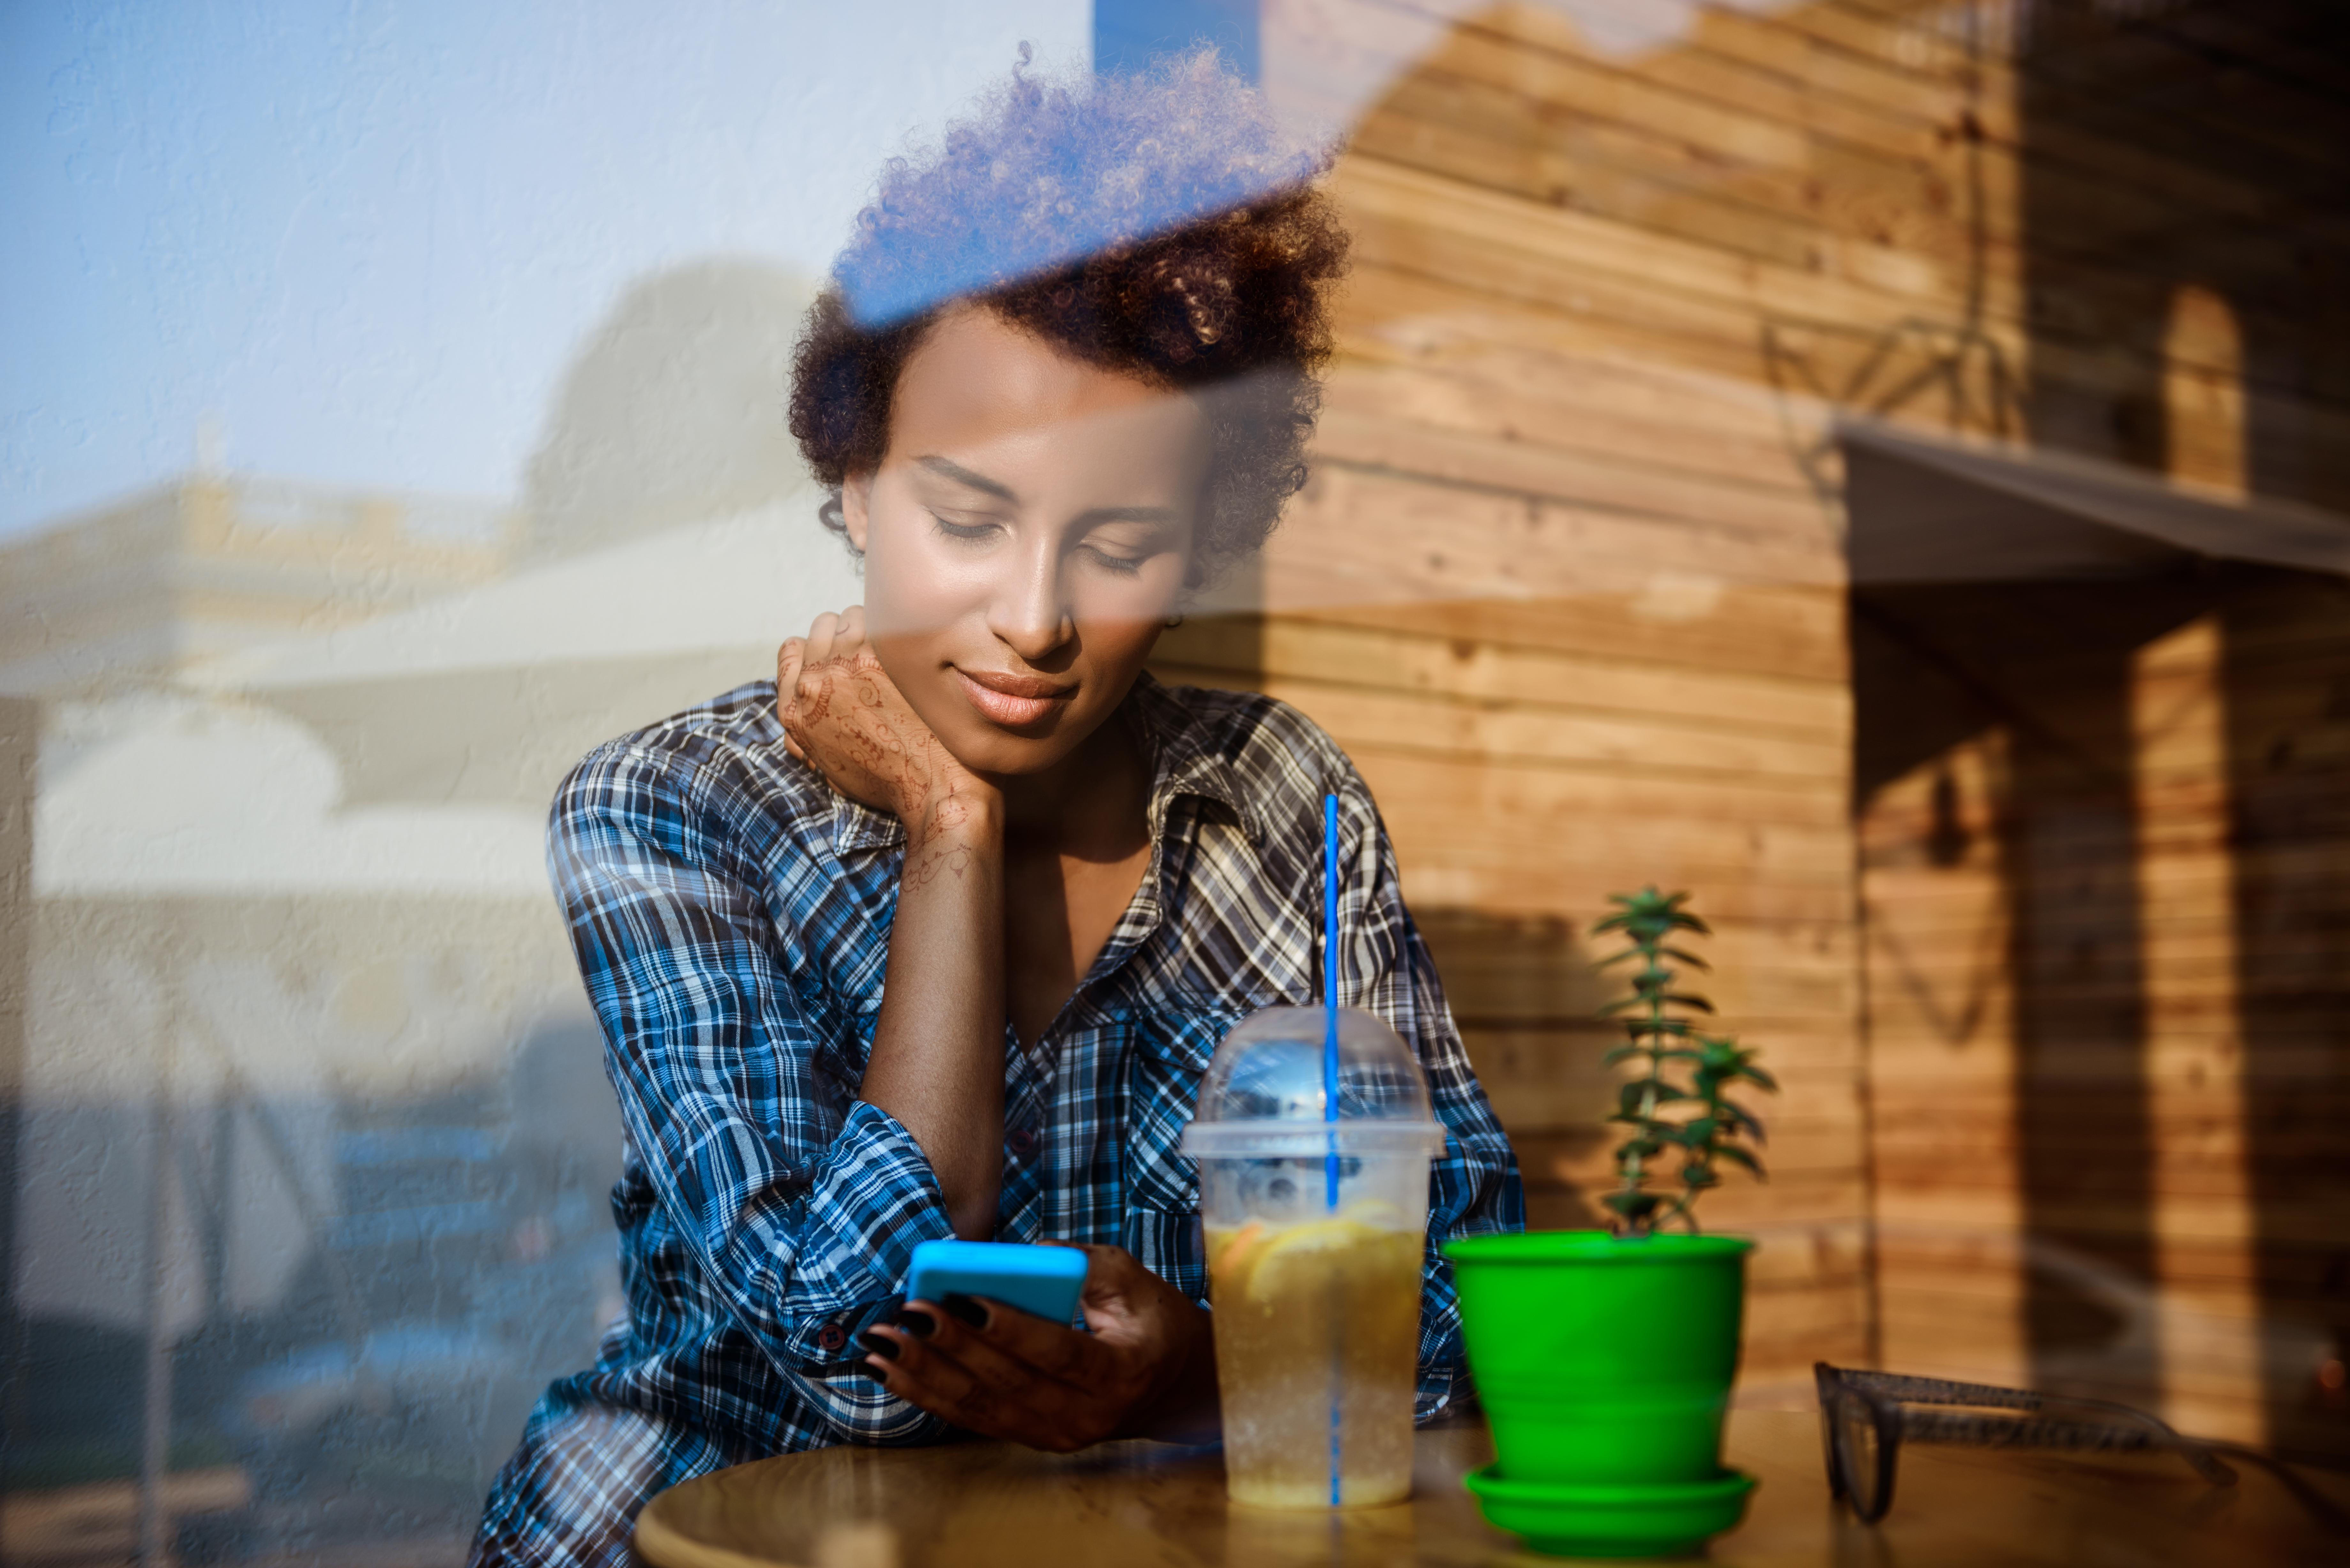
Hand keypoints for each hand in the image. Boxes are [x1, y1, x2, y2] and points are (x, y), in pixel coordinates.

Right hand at [776, 608, 990, 845]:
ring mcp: (844, 664)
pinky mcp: (879, 654)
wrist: (930, 786)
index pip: (792, 650)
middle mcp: (813, 683)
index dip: (817, 646)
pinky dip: (898, 627)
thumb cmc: (889, 781)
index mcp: (795, 709)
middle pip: (822, 627)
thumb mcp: (831, 765)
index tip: (839, 651)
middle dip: (846, 633)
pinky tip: (916, 644)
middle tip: (874, 649)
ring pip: (849, 616)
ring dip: (872, 626)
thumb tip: (797, 728)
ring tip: (896, 646)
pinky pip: (881, 619)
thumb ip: (810, 735)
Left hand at [858, 1244, 1218, 1451]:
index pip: (1056, 1351)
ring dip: (925, 1375)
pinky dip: (930, 1394)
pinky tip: (893, 1372)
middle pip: (1007, 1381)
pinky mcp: (1033, 1438)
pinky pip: (974, 1418)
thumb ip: (1085, 1264)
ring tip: (881, 1345)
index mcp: (1120, 1373)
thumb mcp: (1135, 1281)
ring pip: (981, 1407)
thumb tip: (1025, 1254)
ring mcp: (1057, 1436)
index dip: (1008, 1326)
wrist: (1176, 1387)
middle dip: (949, 1346)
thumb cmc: (1154, 1323)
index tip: (963, 1298)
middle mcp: (1087, 1416)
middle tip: (905, 1313)